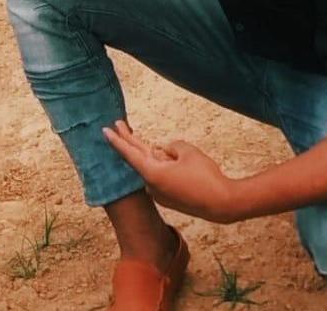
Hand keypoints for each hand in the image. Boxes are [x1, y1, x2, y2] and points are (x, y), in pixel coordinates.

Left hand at [103, 120, 237, 223]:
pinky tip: (184, 167)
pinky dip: (168, 168)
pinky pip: (163, 176)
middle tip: (118, 123)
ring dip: (162, 158)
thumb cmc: (204, 175)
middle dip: (129, 140)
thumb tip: (164, 152)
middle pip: (137, 158)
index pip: (130, 153)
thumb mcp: (188, 151)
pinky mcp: (168, 198)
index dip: (118, 140)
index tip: (105, 130)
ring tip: (185, 161)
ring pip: (156, 167)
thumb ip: (171, 147)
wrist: (220, 203)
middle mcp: (151, 185)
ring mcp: (159, 194)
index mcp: (153, 173)